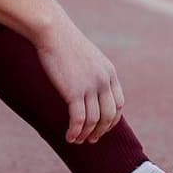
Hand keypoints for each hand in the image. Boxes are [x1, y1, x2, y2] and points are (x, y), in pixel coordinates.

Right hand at [35, 20, 125, 144]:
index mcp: (110, 72)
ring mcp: (90, 86)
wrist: (53, 31)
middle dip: (102, 131)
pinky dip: (75, 131)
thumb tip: (90, 88)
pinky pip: (79, 120)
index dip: (113, 120)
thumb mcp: (87, 57)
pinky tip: (68, 137)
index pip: (119, 103)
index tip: (103, 127)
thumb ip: (93, 72)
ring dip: (86, 135)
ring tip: (77, 141)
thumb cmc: (65, 42)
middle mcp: (104, 80)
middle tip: (92, 140)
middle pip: (110, 115)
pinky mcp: (74, 91)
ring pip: (94, 120)